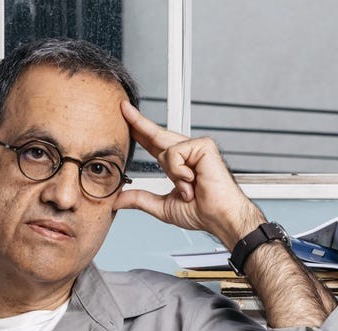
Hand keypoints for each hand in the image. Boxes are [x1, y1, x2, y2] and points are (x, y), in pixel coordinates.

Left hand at [112, 101, 264, 247]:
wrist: (219, 217)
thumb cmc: (200, 212)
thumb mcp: (162, 206)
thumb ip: (140, 199)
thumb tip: (117, 200)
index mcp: (177, 165)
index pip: (153, 145)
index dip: (139, 132)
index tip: (125, 118)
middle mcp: (186, 154)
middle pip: (156, 134)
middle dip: (138, 122)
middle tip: (122, 106)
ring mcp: (195, 148)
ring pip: (165, 151)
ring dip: (173, 174)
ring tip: (188, 189)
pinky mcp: (203, 145)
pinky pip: (176, 153)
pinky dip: (180, 170)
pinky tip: (193, 180)